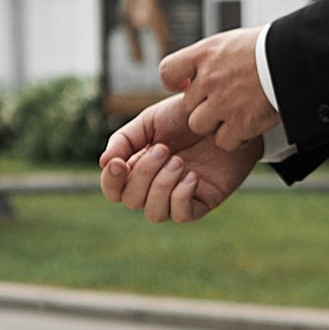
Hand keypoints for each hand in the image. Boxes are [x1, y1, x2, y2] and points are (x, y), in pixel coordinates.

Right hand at [98, 90, 258, 225]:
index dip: (111, 181)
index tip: (118, 164)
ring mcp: (176, 196)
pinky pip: (181, 215)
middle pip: (131, 199)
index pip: (113, 188)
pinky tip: (192, 176)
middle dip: (144, 175)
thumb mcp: (150, 120)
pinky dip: (181, 196)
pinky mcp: (201, 203)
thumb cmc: (187, 116)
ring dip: (162, 186)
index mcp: (137, 167)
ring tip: (179, 162)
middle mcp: (153, 186)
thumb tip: (103, 163)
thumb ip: (124, 139)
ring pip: (154, 212)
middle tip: (164, 149)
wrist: (225, 114)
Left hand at [155, 26, 276, 153]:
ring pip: (199, 126)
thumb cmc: (269, 48)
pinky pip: (223, 141)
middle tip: (227, 100)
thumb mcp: (232, 42)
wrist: (297, 59)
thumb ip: (210, 58)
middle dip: (204, 106)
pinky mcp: (241, 123)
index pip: (167, 72)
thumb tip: (193, 74)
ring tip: (236, 114)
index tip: (186, 85)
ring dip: (215, 124)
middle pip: (187, 105)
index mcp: (205, 54)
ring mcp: (223, 103)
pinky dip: (235, 139)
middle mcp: (209, 79)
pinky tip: (248, 126)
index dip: (174, 82)